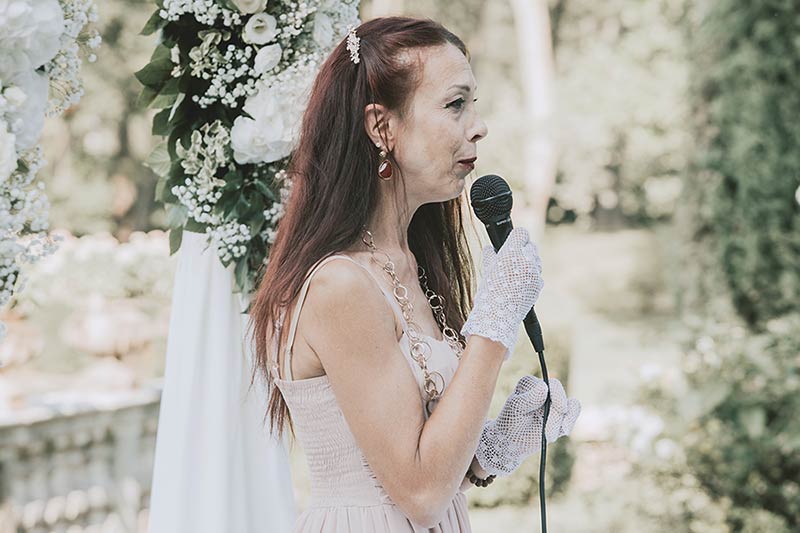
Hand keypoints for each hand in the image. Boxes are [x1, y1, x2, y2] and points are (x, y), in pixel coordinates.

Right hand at [461, 227, 543, 359]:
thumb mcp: (487, 270)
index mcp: (512, 252)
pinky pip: (537, 274)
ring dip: (528, 261)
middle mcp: (527, 260)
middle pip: (530, 245)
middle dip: (522, 249)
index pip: (521, 234)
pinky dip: (531, 275)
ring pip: (535, 259)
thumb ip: (490, 256)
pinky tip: (520, 283)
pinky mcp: (539, 284)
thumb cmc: (488, 292)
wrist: (498, 316)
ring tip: (515, 271)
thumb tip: (490, 248)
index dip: (516, 237)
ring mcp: (535, 273)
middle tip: (512, 257)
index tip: (511, 242)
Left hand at [475, 375, 580, 475]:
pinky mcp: (561, 414)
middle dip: (556, 417)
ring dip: (562, 423)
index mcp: (530, 384)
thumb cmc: (509, 422)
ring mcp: (553, 401)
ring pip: (571, 405)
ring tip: (549, 436)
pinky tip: (563, 431)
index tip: (550, 412)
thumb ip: (528, 399)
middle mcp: (544, 389)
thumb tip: (544, 387)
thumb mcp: (515, 410)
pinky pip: (573, 412)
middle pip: (561, 397)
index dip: (555, 398)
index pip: (549, 384)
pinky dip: (570, 422)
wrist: (511, 442)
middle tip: (547, 434)